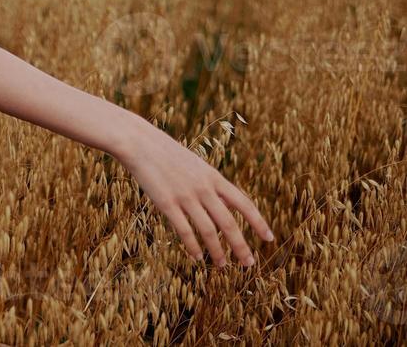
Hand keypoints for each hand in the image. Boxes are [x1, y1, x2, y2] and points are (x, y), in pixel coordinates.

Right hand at [118, 123, 273, 265]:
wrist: (139, 143)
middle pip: (229, 223)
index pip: (244, 204)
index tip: (268, 238)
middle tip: (248, 264)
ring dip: (217, 252)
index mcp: (214, 177)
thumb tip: (226, 204)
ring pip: (209, 231)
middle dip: (241, 246)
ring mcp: (185, 196)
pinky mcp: (167, 203)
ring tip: (222, 265)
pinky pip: (185, 231)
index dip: (258, 222)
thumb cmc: (166, 153)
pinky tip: (196, 257)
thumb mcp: (196, 165)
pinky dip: (193, 247)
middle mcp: (204, 188)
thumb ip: (211, 184)